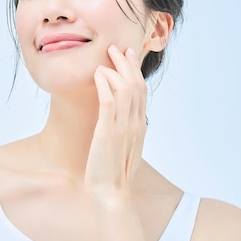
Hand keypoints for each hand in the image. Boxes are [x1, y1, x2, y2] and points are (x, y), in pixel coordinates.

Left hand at [85, 45, 147, 196]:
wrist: (111, 191)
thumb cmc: (114, 171)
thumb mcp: (124, 147)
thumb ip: (126, 129)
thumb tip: (121, 117)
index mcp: (140, 126)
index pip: (141, 91)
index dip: (135, 71)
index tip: (129, 55)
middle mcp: (135, 123)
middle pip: (136, 85)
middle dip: (127, 63)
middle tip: (117, 48)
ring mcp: (123, 127)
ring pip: (125, 88)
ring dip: (115, 69)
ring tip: (106, 57)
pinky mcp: (108, 131)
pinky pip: (109, 100)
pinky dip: (104, 83)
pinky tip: (98, 74)